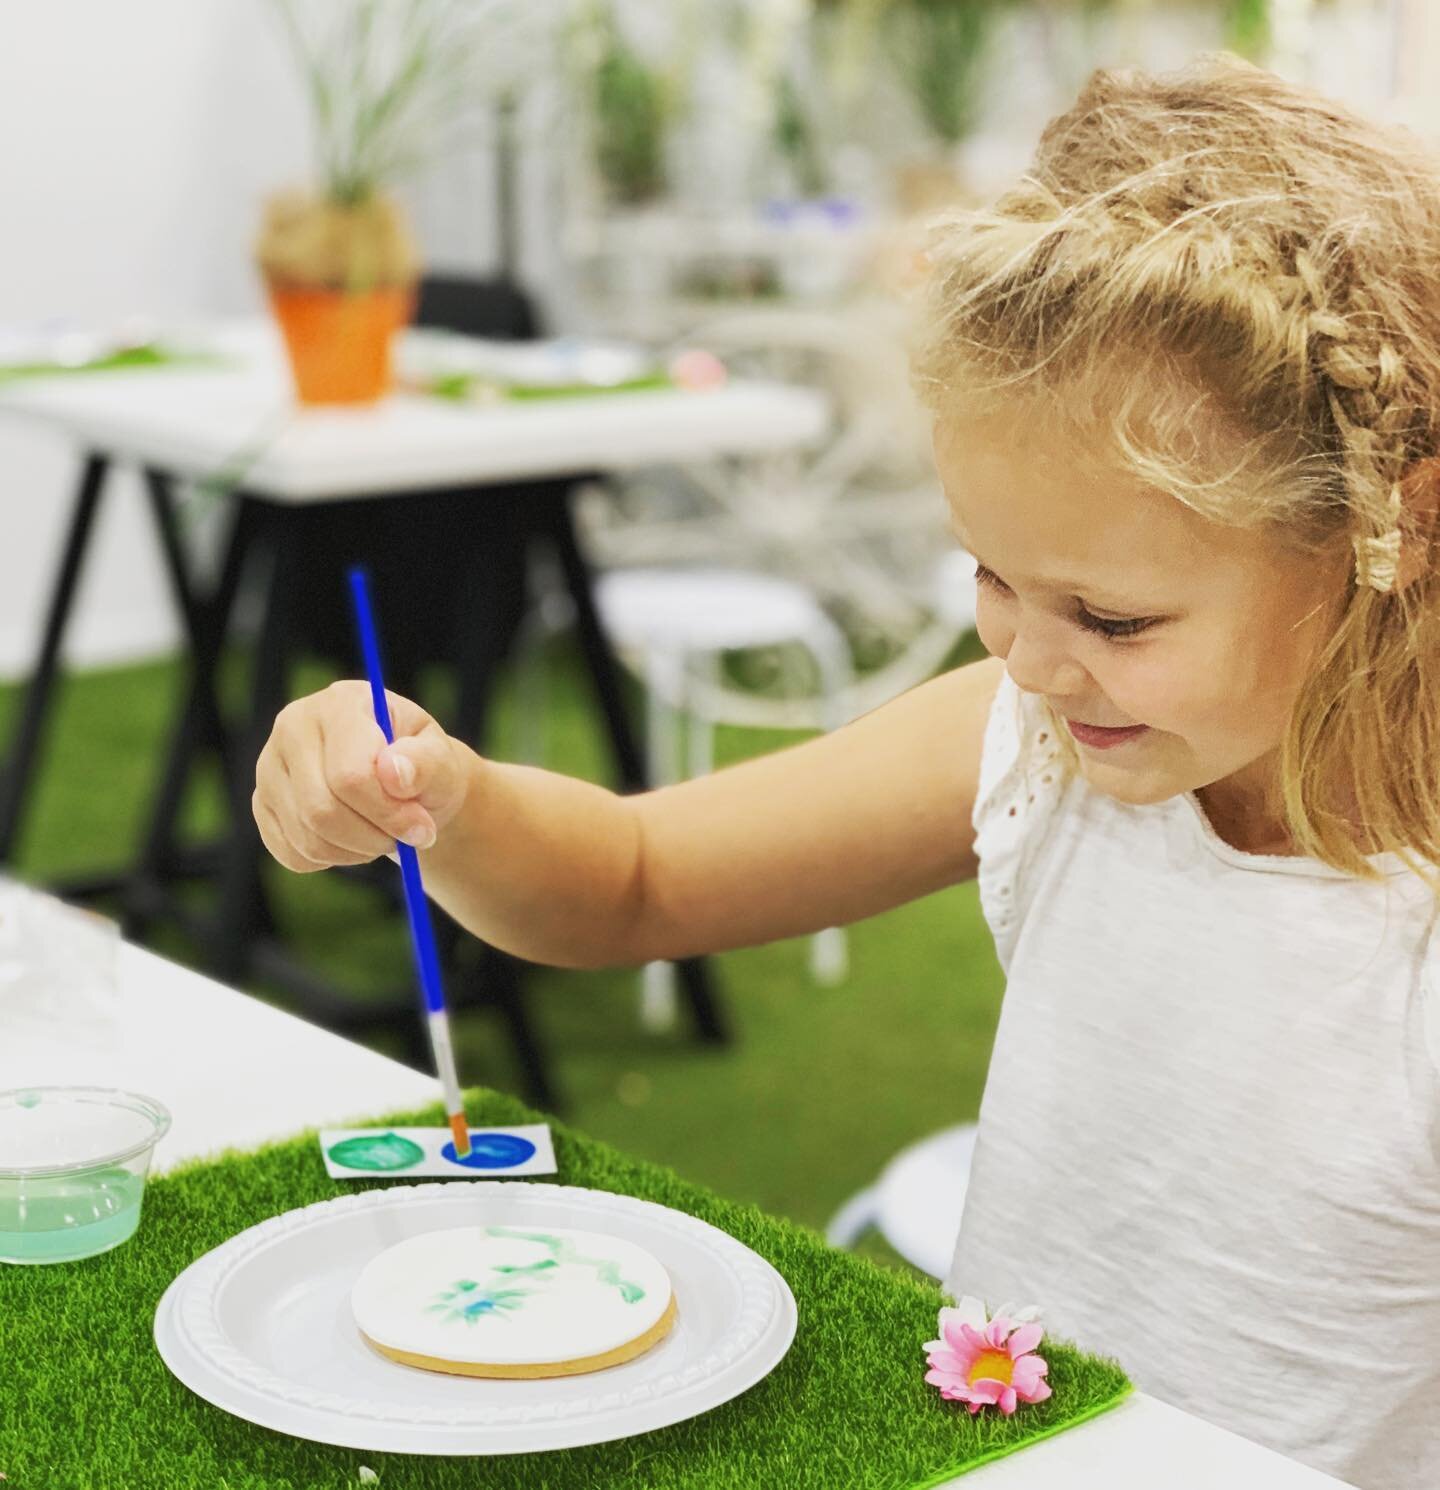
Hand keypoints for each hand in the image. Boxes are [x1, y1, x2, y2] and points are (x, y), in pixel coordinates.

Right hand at [253, 681, 470, 873]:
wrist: (401, 781)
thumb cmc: (422, 766)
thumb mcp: (440, 759)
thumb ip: (426, 763)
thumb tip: (394, 773)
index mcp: (341, 704)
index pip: (350, 775)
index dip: (389, 813)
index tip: (421, 829)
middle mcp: (293, 728)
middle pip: (322, 809)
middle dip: (373, 837)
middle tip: (404, 838)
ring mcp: (270, 766)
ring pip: (307, 837)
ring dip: (357, 851)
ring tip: (382, 834)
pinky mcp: (261, 803)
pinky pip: (293, 854)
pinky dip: (331, 860)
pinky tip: (354, 840)